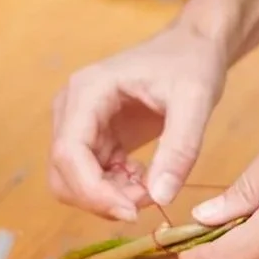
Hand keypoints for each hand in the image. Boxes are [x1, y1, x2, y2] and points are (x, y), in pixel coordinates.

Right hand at [49, 21, 229, 220]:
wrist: (193, 46)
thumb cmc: (192, 63)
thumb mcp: (195, 101)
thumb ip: (179, 149)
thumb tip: (161, 197)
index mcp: (87, 91)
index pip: (68, 152)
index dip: (93, 191)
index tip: (132, 211)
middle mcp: (73, 107)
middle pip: (64, 172)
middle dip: (101, 198)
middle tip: (147, 200)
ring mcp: (81, 123)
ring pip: (75, 181)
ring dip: (109, 196)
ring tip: (152, 186)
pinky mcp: (96, 137)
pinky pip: (92, 177)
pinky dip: (116, 189)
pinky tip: (147, 177)